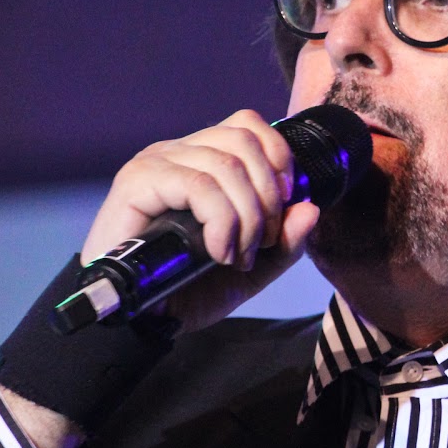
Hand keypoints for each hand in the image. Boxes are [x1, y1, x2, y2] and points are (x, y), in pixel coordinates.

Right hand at [81, 109, 321, 332]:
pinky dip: (221, 220)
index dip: (279, 161)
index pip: (250, 127)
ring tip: (237, 257)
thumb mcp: (252, 268)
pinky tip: (218, 251)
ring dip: (247, 217)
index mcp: (202, 159)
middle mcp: (178, 152)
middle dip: (268, 197)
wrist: (138, 320)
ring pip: (226, 164)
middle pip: (244, 140)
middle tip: (263, 244)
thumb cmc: (187, 289)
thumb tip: (310, 208)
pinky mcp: (137, 182)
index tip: (284, 211)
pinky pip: (199, 185)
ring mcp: (156, 163)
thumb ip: (285, 242)